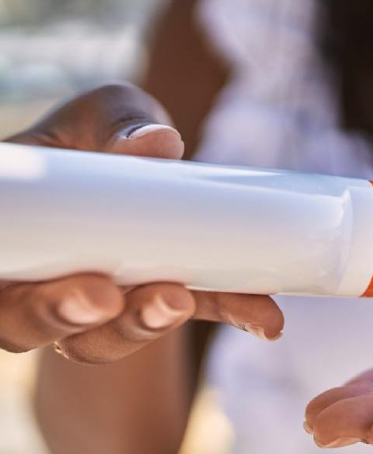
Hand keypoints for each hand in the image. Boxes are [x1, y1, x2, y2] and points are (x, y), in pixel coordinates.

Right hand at [0, 82, 283, 363]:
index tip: (61, 284)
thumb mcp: (99, 116)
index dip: (22, 301)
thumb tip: (157, 143)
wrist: (144, 153)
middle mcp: (43, 281)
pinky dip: (232, 314)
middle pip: (35, 325)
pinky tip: (266, 321)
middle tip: (106, 299)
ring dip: (143, 326)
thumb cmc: (100, 133)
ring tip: (178, 302)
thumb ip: (116, 125)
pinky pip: (196, 313)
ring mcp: (108, 299)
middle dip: (69, 318)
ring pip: (107, 337)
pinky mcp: (170, 298)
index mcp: (11, 236)